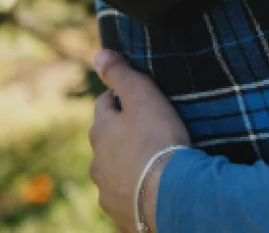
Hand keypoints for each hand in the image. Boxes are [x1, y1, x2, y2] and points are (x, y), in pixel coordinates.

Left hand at [89, 50, 191, 232]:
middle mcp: (97, 162)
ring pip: (113, 170)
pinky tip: (151, 187)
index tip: (138, 99)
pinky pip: (125, 196)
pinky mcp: (121, 213)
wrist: (170, 196)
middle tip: (147, 130)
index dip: (120, 98)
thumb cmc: (158, 140)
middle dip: (120, 134)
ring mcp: (107, 190)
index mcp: (101, 131)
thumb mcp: (143, 97)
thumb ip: (120, 74)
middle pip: (106, 140)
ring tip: (150, 162)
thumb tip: (99, 54)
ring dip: (125, 164)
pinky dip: (134, 189)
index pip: (104, 105)